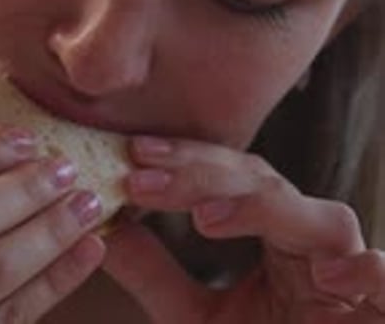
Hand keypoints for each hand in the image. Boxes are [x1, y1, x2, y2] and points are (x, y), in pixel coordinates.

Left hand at [103, 136, 384, 322]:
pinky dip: (364, 270)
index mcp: (275, 231)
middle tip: (144, 173)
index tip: (133, 153)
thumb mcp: (197, 319)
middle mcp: (313, 240)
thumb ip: (155, 274)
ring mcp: (351, 272)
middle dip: (204, 174)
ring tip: (205, 218)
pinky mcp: (382, 312)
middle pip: (267, 185)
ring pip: (324, 220)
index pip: (231, 177)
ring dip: (268, 211)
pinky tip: (324, 273)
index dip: (185, 160)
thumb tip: (103, 227)